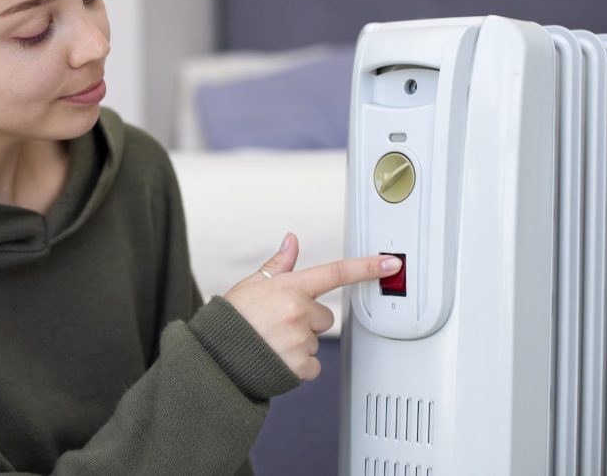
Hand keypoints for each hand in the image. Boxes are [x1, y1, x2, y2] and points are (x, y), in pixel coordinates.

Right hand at [222, 233, 401, 380]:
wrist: (216, 356)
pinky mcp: (301, 365)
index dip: (366, 267)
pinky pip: (313, 365)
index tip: (390, 264)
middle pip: (325, 316)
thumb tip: (292, 241)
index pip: (335, 272)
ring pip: (316, 340)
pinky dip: (299, 365)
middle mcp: (298, 311)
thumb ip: (278, 265)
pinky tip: (277, 358)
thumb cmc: (233, 320)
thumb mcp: (252, 285)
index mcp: (289, 287)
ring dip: (300, 343)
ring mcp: (301, 339)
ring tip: (272, 342)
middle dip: (307, 320)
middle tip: (279, 324)